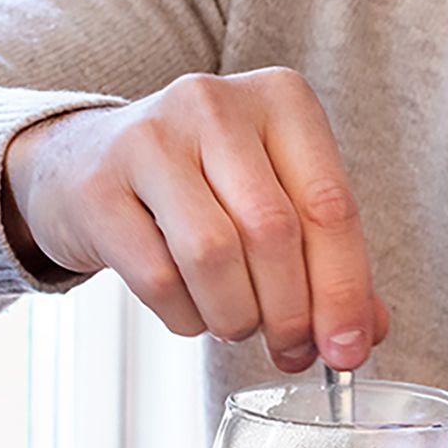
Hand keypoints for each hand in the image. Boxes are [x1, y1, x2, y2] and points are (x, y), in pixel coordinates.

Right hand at [1, 68, 388, 371]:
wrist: (85, 162)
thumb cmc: (201, 184)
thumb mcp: (273, 197)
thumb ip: (327, 258)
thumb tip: (362, 333)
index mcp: (279, 97)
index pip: (331, 204)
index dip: (345, 290)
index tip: (348, 349)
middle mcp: (215, 104)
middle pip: (274, 232)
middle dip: (290, 312)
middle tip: (291, 349)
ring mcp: (150, 138)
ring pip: (214, 255)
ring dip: (236, 316)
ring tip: (237, 324)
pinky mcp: (100, 186)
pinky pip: (159, 277)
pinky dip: (186, 317)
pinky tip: (191, 309)